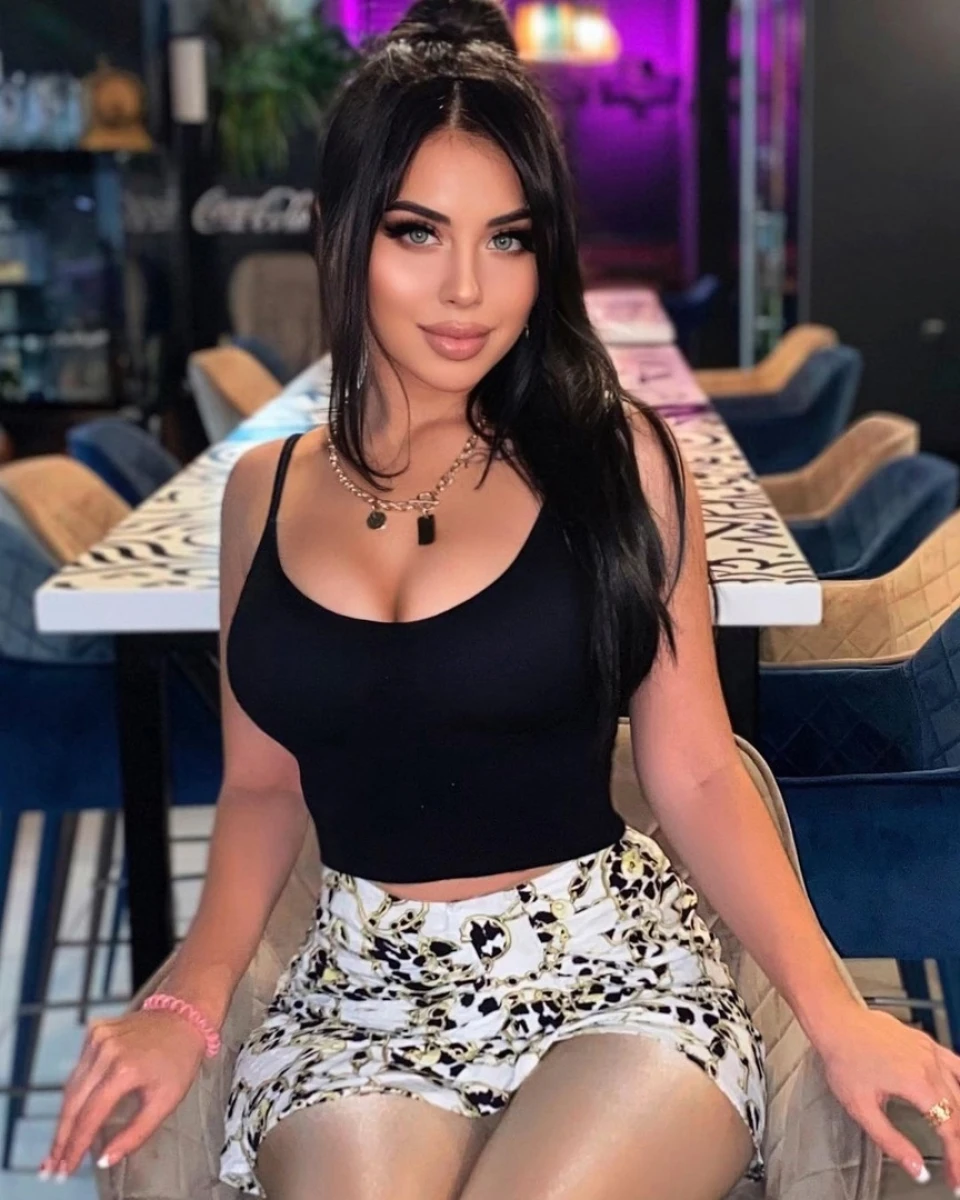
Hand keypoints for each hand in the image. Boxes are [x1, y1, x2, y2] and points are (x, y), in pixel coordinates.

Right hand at [41, 1009, 206, 1179]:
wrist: (185, 1015)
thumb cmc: (179, 1060)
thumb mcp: (166, 1102)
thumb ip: (135, 1134)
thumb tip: (104, 1160)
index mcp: (124, 1068)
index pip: (90, 1115)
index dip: (75, 1146)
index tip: (66, 1169)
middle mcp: (106, 1050)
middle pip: (73, 1103)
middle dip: (61, 1138)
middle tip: (53, 1166)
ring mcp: (98, 1037)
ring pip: (71, 1087)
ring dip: (64, 1119)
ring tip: (58, 1147)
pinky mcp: (95, 1031)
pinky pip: (79, 1069)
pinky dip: (74, 1093)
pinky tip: (72, 1113)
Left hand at [817, 1006, 959, 1187]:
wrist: (836, 1021)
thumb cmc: (843, 1057)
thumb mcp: (861, 1107)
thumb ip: (891, 1141)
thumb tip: (916, 1168)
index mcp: (917, 1083)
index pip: (950, 1130)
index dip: (956, 1158)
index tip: (955, 1177)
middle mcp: (930, 1065)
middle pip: (959, 1114)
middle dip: (958, 1145)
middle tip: (953, 1168)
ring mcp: (931, 1051)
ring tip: (954, 1141)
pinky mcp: (926, 1043)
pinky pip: (956, 1065)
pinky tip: (959, 1097)